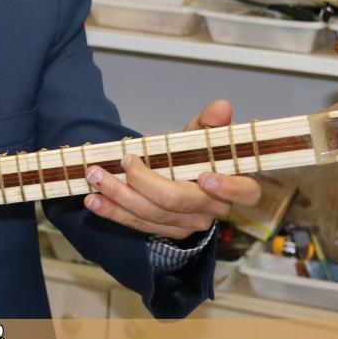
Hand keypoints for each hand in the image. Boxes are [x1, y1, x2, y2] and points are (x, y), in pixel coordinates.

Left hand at [83, 99, 261, 240]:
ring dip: (119, 196)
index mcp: (234, 185)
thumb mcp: (204, 136)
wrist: (183, 178)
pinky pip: (137, 224)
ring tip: (95, 177)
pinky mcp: (166, 232)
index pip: (244, 192)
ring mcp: (188, 225)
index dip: (227, 187)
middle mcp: (212, 210)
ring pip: (151, 214)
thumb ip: (211, 123)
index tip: (205, 176)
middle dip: (143, 182)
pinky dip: (113, 212)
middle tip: (121, 161)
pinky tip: (94, 201)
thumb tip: (221, 106)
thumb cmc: (198, 155)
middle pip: (177, 201)